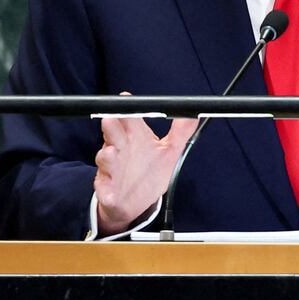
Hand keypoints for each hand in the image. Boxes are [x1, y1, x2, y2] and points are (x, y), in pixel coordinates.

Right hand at [94, 94, 197, 234]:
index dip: (127, 109)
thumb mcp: (169, 152)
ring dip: (107, 156)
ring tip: (110, 152)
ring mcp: (111, 168)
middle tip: (110, 119)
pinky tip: (109, 194)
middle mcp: (119, 149)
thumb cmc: (149, 172)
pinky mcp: (107, 189)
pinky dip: (106, 191)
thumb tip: (194, 114)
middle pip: (113, 134)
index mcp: (135, 137)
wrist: (135, 201)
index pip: (129, 118)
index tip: (126, 98)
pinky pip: (105, 190)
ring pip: (106, 159)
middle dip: (111, 127)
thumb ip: (180, 133)